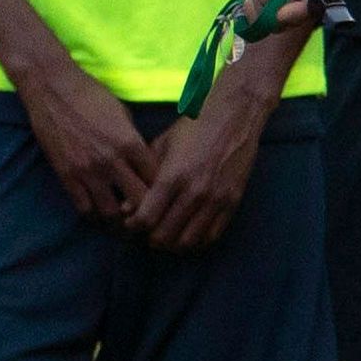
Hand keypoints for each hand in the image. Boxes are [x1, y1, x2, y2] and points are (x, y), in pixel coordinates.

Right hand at [13, 58, 154, 221]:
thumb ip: (134, 141)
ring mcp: (87, 171)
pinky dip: (94, 213)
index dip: (161, 189)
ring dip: (119, 217)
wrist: (52, 88)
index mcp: (130, 142)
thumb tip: (143, 162)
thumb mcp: (123, 113)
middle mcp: (111, 161)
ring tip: (122, 217)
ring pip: (111, 213)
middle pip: (139, 202)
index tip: (160, 194)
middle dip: (145, 209)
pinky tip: (98, 209)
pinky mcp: (66, 176)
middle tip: (145, 213)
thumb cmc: (91, 94)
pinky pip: (84, 208)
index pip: (156, 179)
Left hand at [129, 114, 259, 251]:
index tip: (131, 224)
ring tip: (166, 236)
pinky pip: (211, 236)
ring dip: (173, 244)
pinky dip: (196, 242)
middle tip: (147, 232)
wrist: (234, 116)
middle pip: (165, 236)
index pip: (146, 218)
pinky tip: (188, 234)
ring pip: (188, 241)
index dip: (134, 227)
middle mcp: (194, 192)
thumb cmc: (193, 127)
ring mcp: (215, 200)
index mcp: (172, 176)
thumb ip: (144, 178)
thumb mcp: (161, 145)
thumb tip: (125, 208)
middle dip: (150, 238)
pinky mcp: (232, 203)